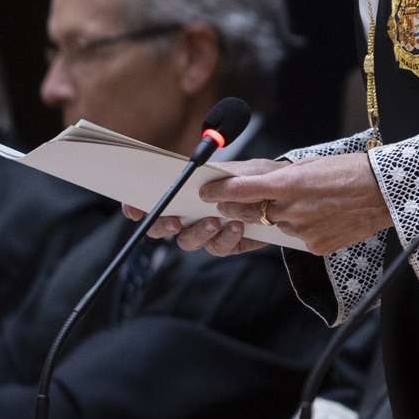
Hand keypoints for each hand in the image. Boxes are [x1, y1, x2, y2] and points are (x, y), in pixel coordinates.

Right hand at [123, 158, 286, 255]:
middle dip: (164, 226)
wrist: (283, 189)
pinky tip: (237, 226)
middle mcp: (191, 214)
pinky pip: (219, 248)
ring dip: (199, 233)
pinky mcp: (228, 243)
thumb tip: (197, 188)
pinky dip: (226, 239)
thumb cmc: (253, 176)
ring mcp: (207, 231)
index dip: (137, 207)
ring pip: (190, 241)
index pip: (153, 202)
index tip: (135, 209)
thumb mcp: (234, 170)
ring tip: (216, 221)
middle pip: (162, 229)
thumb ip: (213, 177)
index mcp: (185, 193)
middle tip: (176, 221)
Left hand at [144, 155, 390, 256]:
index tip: (207, 191)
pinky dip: (299, 228)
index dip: (218, 191)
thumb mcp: (309, 165)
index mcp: (287, 183)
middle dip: (235, 208)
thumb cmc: (350, 171)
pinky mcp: (313, 246)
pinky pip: (295, 238)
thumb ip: (278, 178)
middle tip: (231, 203)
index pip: (239, 190)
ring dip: (275, 218)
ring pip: (272, 227)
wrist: (385, 193)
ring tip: (298, 204)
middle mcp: (289, 210)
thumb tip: (254, 185)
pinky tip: (317, 216)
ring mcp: (301, 231)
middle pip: (247, 213)